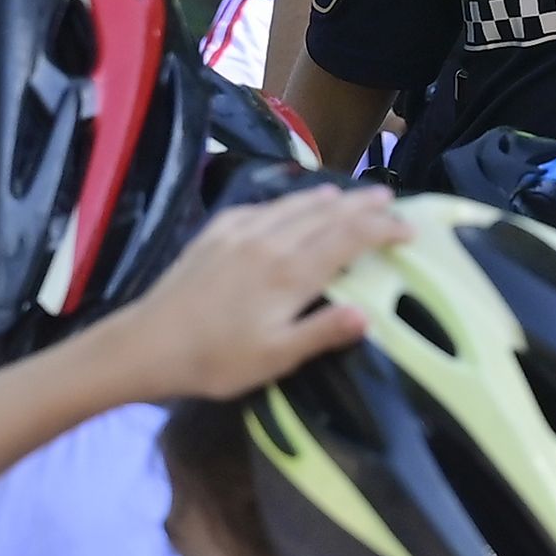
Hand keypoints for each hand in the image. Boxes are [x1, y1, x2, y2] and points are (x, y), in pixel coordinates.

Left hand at [94, 186, 407, 398]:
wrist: (147, 343)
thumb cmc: (216, 360)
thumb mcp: (275, 358)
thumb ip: (322, 333)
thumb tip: (368, 315)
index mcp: (290, 273)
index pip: (349, 239)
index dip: (382, 229)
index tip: (408, 229)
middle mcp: (270, 242)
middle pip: (326, 214)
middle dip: (362, 204)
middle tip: (389, 197)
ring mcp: (239, 232)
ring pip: (294, 205)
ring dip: (327, 198)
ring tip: (349, 195)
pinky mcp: (215, 232)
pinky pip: (262, 206)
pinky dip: (287, 201)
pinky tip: (291, 204)